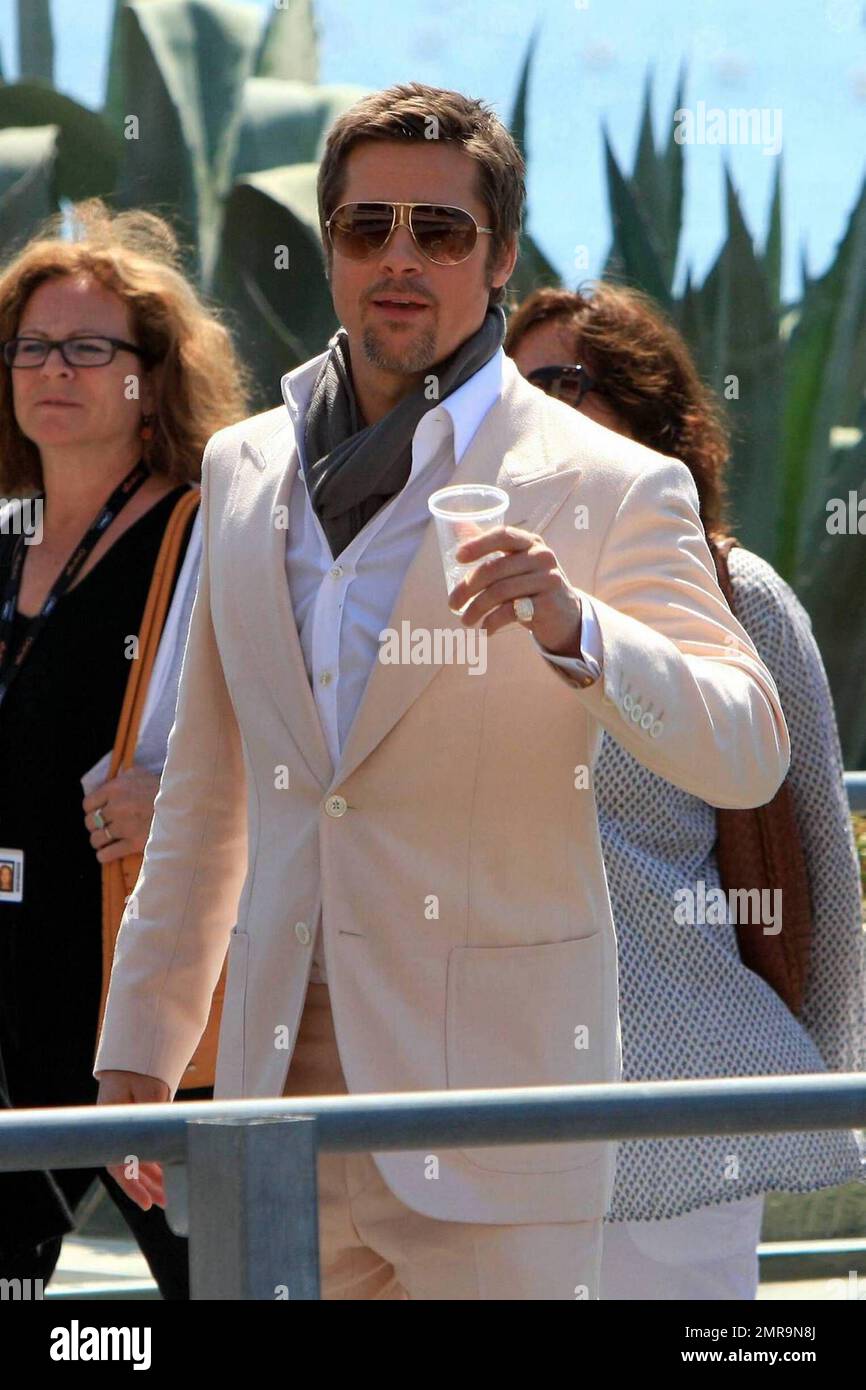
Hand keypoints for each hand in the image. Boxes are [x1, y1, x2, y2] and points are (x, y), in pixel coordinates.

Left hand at [82, 767, 161, 864]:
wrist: (185, 806)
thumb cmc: (162, 789)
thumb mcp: (141, 774)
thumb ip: (123, 778)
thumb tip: (111, 782)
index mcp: (116, 789)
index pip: (88, 804)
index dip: (92, 809)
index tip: (99, 812)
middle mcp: (116, 807)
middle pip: (90, 822)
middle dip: (96, 825)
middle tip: (105, 826)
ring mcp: (124, 827)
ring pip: (96, 839)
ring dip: (99, 841)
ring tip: (107, 840)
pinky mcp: (133, 843)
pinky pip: (107, 854)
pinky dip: (104, 855)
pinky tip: (108, 853)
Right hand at [97, 1070, 169, 1209]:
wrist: (134, 1056)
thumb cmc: (140, 1071)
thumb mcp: (150, 1090)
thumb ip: (155, 1114)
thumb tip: (167, 1142)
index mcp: (112, 1124)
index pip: (118, 1163)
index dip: (132, 1186)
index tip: (145, 1203)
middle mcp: (115, 1132)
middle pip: (128, 1167)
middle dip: (147, 1187)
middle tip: (164, 1202)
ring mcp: (125, 1131)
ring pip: (137, 1162)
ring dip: (152, 1178)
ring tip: (168, 1195)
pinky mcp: (135, 1129)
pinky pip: (143, 1151)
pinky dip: (155, 1163)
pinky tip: (167, 1175)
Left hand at [447, 525, 582, 654]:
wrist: (567, 614)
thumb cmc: (532, 585)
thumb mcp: (516, 563)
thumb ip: (489, 546)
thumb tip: (457, 525)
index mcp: (530, 542)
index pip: (503, 535)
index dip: (479, 544)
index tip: (458, 557)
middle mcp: (541, 557)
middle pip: (495, 568)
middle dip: (467, 588)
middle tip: (452, 603)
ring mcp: (548, 580)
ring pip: (500, 592)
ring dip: (476, 608)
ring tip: (466, 620)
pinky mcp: (548, 604)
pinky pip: (512, 612)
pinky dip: (493, 622)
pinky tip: (485, 629)